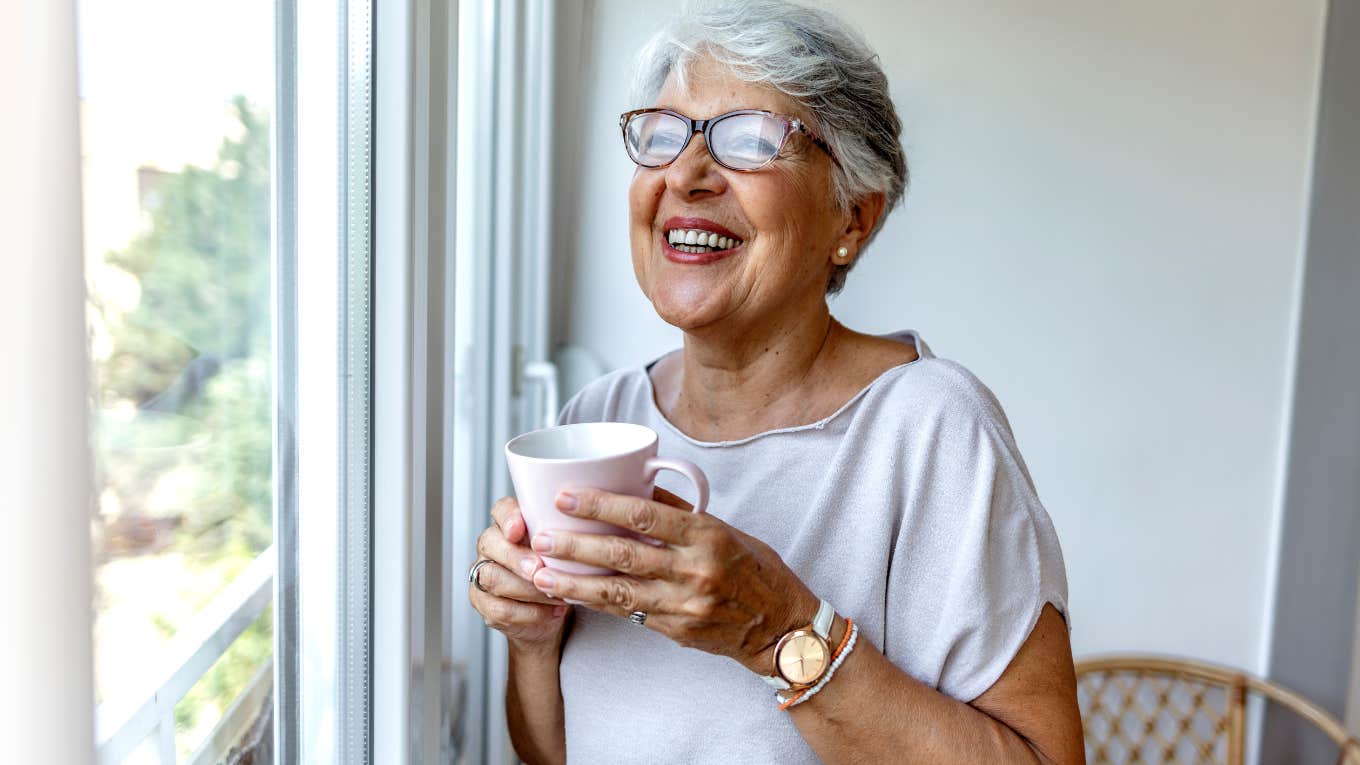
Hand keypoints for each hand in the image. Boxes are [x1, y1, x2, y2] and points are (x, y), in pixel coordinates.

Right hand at [469, 497, 571, 653]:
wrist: (554, 610)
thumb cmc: (562, 572)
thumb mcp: (569, 550)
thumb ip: (569, 534)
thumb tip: (587, 526)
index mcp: (510, 524)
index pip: (501, 510)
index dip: (508, 518)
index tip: (518, 529)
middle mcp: (491, 546)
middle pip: (490, 543)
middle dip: (516, 557)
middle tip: (538, 569)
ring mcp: (482, 574)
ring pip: (492, 577)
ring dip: (527, 589)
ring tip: (556, 595)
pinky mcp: (484, 603)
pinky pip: (500, 609)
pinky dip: (529, 613)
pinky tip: (552, 612)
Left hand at [527, 487, 817, 673]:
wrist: (782, 628)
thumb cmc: (754, 570)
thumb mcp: (724, 531)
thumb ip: (680, 513)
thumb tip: (636, 487)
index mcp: (707, 536)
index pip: (645, 516)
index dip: (601, 505)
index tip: (566, 496)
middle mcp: (694, 571)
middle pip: (623, 554)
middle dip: (575, 545)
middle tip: (538, 535)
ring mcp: (684, 606)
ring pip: (618, 592)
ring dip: (574, 583)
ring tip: (539, 573)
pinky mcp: (677, 632)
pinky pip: (629, 614)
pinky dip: (597, 603)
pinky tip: (570, 595)